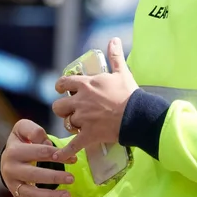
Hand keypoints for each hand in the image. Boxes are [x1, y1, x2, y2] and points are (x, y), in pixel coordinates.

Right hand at [0, 119, 75, 196]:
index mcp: (13, 151)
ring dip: (51, 196)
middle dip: (54, 177)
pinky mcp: (17, 195)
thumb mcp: (23, 129)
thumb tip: (46, 144)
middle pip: (33, 175)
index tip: (74, 158)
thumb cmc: (21, 142)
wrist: (8, 158)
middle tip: (71, 178)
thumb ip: (33, 130)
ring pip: (32, 194)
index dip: (56, 154)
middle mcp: (10, 169)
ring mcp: (12, 184)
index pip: (38, 152)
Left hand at [51, 38, 137, 161]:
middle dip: (63, 109)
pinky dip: (64, 152)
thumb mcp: (121, 72)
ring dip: (71, 125)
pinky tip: (57, 157)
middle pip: (59, 106)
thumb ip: (114, 56)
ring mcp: (84, 119)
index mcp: (86, 85)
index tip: (61, 90)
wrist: (139, 115)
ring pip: (67, 123)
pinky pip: (73, 145)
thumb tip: (113, 39)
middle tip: (72, 111)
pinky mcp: (89, 135)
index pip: (63, 83)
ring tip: (79, 126)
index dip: (60, 87)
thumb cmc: (130, 93)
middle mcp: (81, 101)